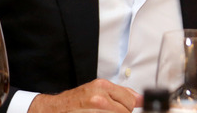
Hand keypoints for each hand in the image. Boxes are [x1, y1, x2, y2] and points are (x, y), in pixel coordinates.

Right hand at [27, 79, 142, 112]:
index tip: (117, 108)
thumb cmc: (76, 100)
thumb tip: (141, 99)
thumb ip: (122, 93)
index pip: (130, 101)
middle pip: (125, 112)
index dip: (125, 107)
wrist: (55, 110)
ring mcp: (93, 111)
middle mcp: (98, 98)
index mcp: (102, 86)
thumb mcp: (98, 90)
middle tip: (105, 111)